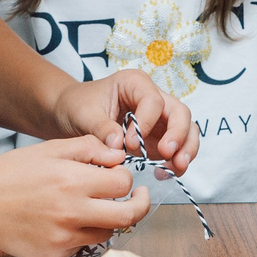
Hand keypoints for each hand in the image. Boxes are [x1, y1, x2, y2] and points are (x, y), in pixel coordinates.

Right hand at [0, 138, 149, 256]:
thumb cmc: (10, 173)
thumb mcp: (49, 149)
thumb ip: (88, 148)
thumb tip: (119, 157)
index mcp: (71, 181)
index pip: (122, 183)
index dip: (125, 177)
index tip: (118, 176)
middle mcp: (70, 212)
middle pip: (128, 216)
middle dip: (140, 205)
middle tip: (139, 198)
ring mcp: (62, 238)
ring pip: (107, 233)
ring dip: (109, 220)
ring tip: (94, 207)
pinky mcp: (53, 255)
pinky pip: (82, 246)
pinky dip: (82, 233)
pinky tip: (64, 221)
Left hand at [54, 69, 195, 173]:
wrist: (71, 115)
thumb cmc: (78, 106)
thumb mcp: (84, 114)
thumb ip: (102, 128)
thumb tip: (119, 146)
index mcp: (135, 83)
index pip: (154, 101)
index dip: (146, 124)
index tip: (130, 144)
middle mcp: (152, 98)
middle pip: (179, 113)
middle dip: (178, 135)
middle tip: (168, 155)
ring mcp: (159, 119)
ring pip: (186, 130)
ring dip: (186, 150)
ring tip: (177, 168)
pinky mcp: (158, 138)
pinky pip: (177, 148)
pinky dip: (176, 161)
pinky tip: (164, 173)